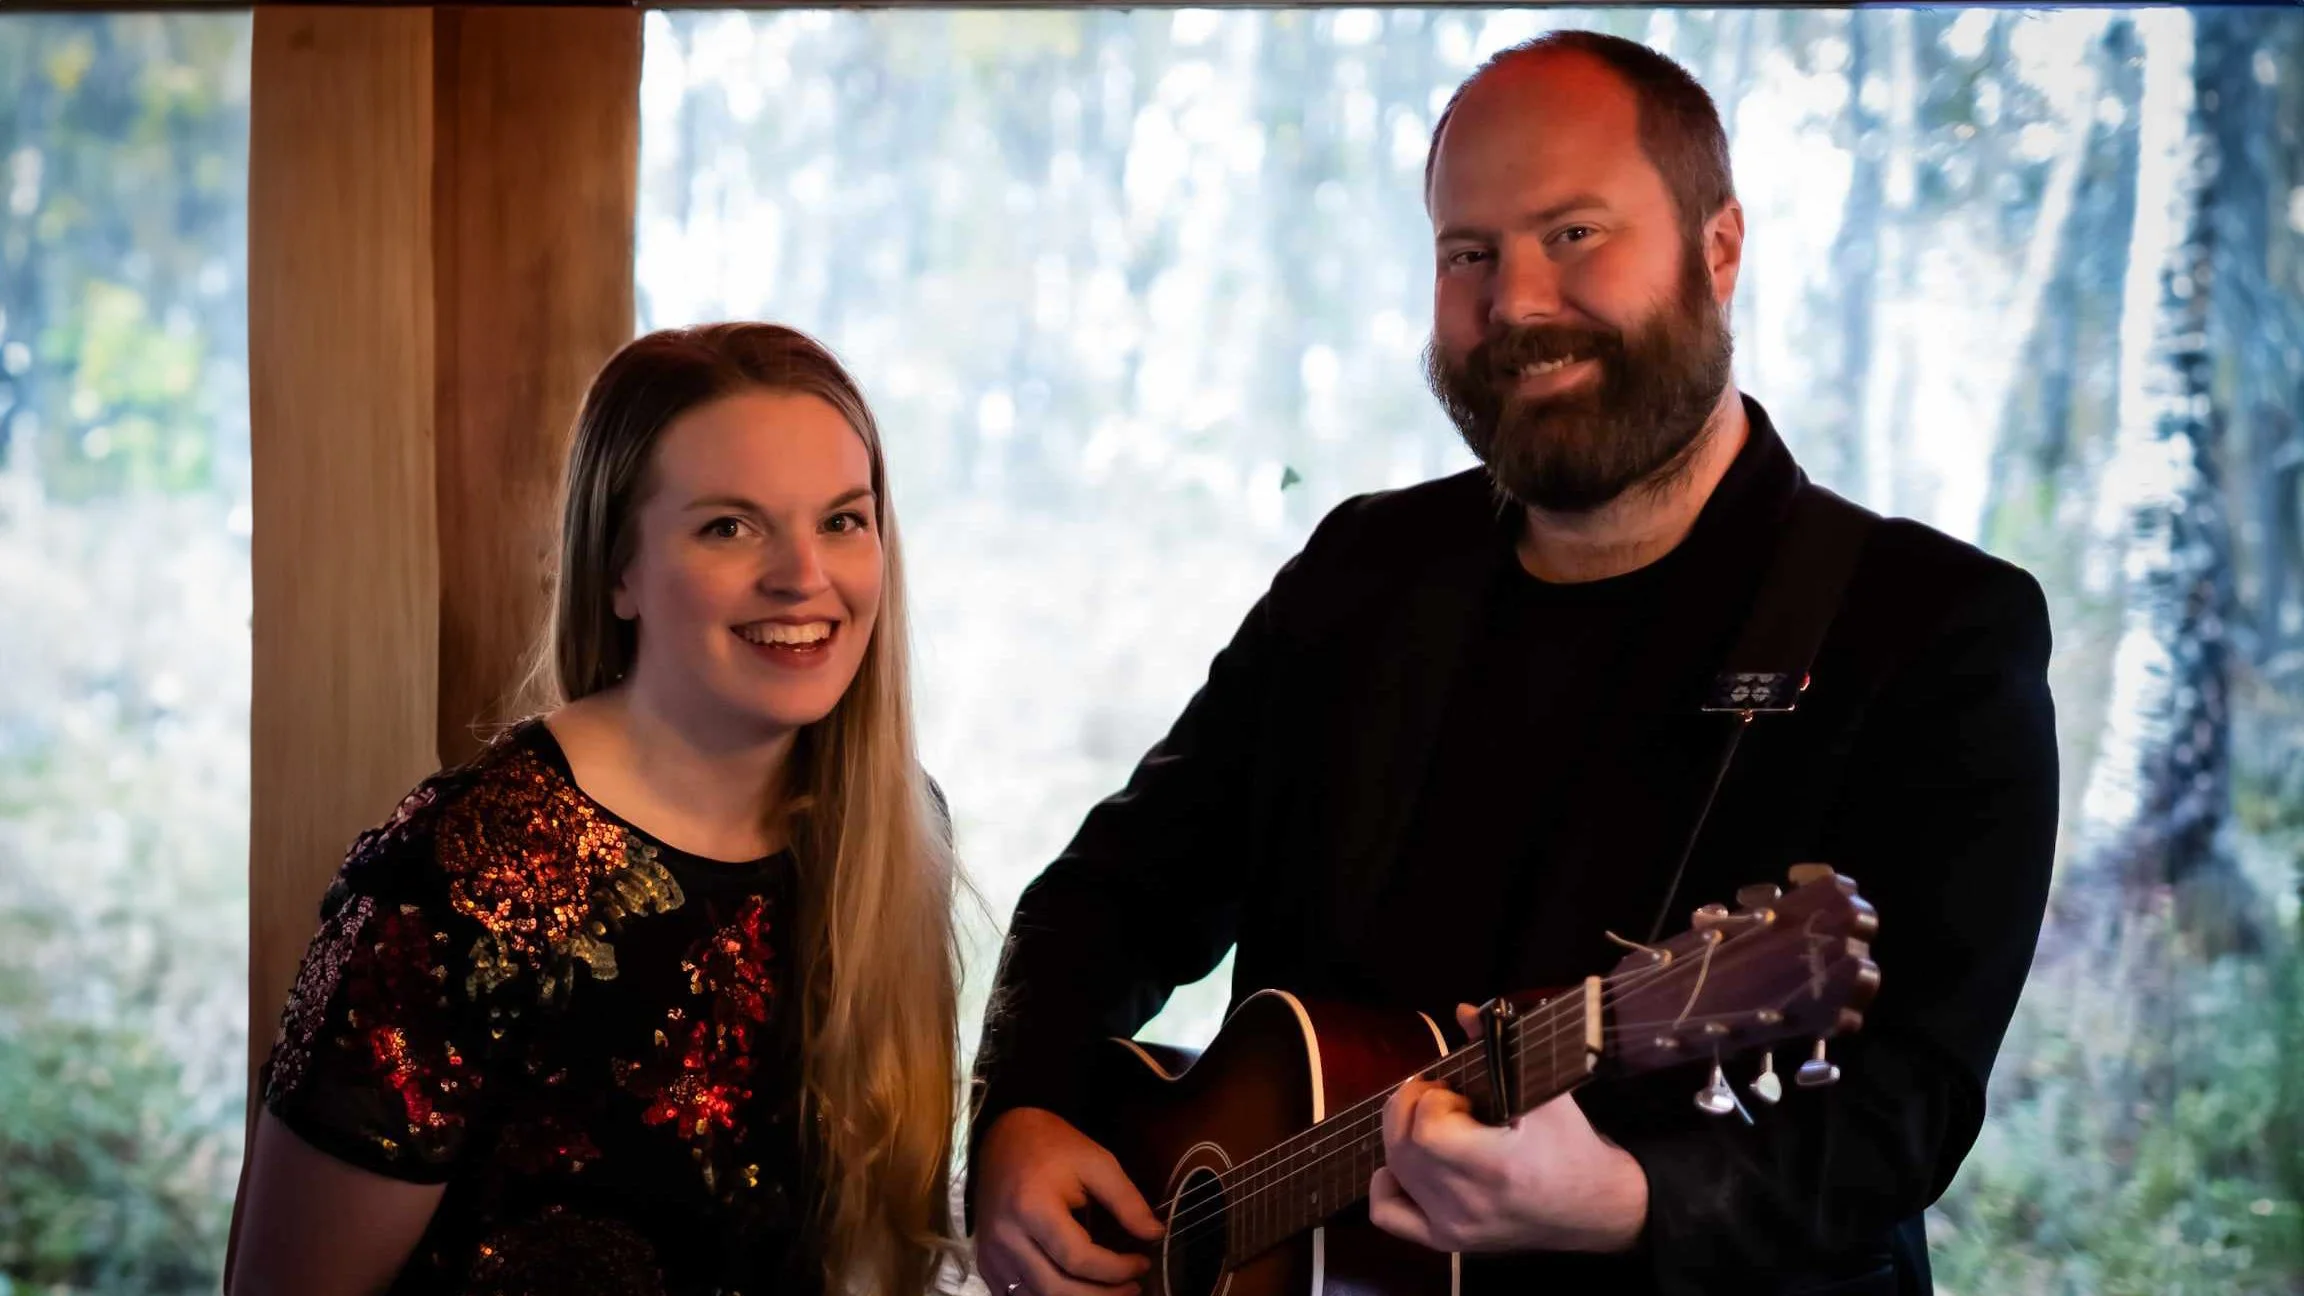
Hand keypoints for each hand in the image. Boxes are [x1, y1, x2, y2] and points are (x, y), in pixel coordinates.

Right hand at [973, 1108, 1164, 1295]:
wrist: (1004, 1136)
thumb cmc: (1053, 1145)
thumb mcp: (1096, 1162)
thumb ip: (1126, 1201)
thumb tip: (1155, 1235)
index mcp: (1032, 1207)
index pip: (1078, 1258)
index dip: (1115, 1269)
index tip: (1143, 1263)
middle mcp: (1005, 1236)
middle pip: (1056, 1288)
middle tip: (1133, 1288)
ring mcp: (991, 1252)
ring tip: (1110, 1291)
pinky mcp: (986, 1260)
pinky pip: (1017, 1295)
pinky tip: (1077, 1289)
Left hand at [1367, 1004, 1648, 1254]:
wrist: (1598, 1208)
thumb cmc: (1574, 1146)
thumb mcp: (1548, 1094)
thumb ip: (1502, 1048)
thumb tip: (1464, 1010)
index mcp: (1495, 1168)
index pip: (1426, 1129)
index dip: (1433, 1100)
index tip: (1460, 1093)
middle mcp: (1469, 1204)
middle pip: (1403, 1147)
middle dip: (1412, 1108)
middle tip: (1443, 1097)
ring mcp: (1456, 1228)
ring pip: (1395, 1173)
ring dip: (1402, 1136)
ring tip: (1435, 1124)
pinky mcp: (1450, 1242)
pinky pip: (1390, 1215)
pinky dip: (1387, 1185)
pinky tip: (1405, 1166)